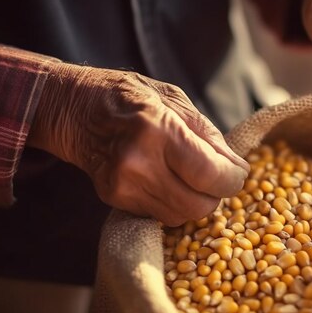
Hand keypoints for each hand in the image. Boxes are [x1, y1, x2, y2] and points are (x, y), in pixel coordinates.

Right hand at [27, 64, 249, 225]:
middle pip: (198, 205)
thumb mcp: (174, 99)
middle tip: (217, 177)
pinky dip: (173, 203)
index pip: (209, 175)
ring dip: (196, 201)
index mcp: (158, 130)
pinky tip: (167, 180)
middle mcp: (138, 163)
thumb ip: (208, 135)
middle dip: (217, 195)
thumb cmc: (128, 96)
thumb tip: (237, 167)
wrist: (73, 109)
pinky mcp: (114, 199)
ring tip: (192, 177)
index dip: (233, 179)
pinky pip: (159, 215)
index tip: (238, 173)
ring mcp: (123, 186)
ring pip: (180, 216)